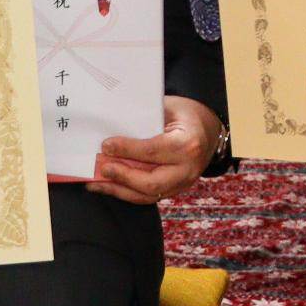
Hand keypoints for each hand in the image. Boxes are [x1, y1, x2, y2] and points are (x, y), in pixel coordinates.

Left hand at [86, 96, 222, 204]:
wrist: (208, 128)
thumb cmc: (184, 114)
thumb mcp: (167, 108)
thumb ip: (143, 122)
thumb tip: (112, 134)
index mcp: (188, 143)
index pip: (153, 151)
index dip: (127, 150)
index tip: (106, 146)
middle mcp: (188, 168)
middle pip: (151, 182)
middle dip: (122, 176)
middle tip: (102, 167)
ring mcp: (184, 183)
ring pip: (148, 194)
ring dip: (119, 190)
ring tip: (96, 184)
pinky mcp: (176, 189)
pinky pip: (149, 196)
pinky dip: (127, 193)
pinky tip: (110, 186)